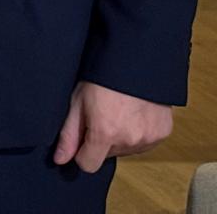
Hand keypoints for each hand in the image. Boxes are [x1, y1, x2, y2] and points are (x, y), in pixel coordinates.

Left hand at [52, 81, 172, 172]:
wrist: (136, 60)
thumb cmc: (101, 76)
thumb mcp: (77, 101)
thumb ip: (68, 134)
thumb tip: (60, 159)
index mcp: (105, 133)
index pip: (88, 165)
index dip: (80, 153)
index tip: (80, 138)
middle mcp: (129, 140)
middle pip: (107, 155)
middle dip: (101, 140)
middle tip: (99, 114)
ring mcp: (149, 138)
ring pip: (126, 149)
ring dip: (120, 137)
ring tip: (117, 111)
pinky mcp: (163, 133)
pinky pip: (144, 142)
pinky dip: (137, 132)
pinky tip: (132, 113)